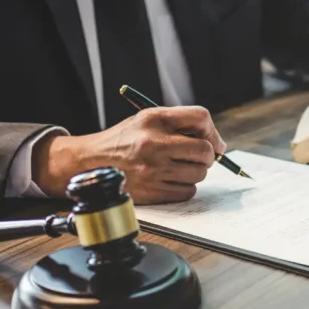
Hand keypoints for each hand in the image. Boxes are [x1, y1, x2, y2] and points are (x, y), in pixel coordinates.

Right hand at [32, 106, 225, 203]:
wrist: (91, 163)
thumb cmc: (125, 141)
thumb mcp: (147, 120)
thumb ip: (180, 124)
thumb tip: (218, 144)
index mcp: (154, 119)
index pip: (200, 117)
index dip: (212, 131)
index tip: (213, 141)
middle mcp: (153, 143)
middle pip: (205, 150)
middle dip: (207, 156)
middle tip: (198, 158)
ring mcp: (153, 169)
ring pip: (199, 174)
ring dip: (195, 172)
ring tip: (178, 168)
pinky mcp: (152, 191)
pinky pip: (187, 191)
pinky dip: (184, 187)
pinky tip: (170, 180)